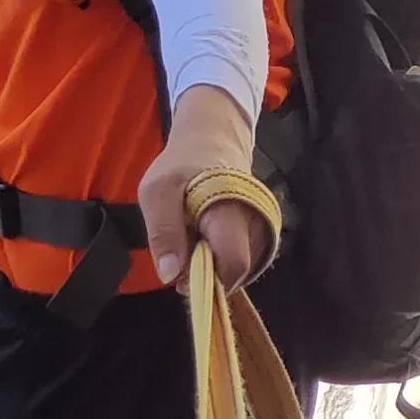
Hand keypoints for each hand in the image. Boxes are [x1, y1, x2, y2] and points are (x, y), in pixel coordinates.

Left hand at [138, 82, 269, 291]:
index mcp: (232, 213)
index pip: (233, 266)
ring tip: (193, 239)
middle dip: (205, 274)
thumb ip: (163, 232)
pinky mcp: (260, 234)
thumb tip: (171, 275)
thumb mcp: (157, 192)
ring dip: (210, 265)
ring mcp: (262, 230)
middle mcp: (256, 224)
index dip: (205, 279)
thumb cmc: (182, 165)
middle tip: (182, 253)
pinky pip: (239, 260)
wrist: (213, 139)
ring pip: (237, 269)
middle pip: (235, 273)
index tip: (181, 273)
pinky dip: (218, 258)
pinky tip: (204, 239)